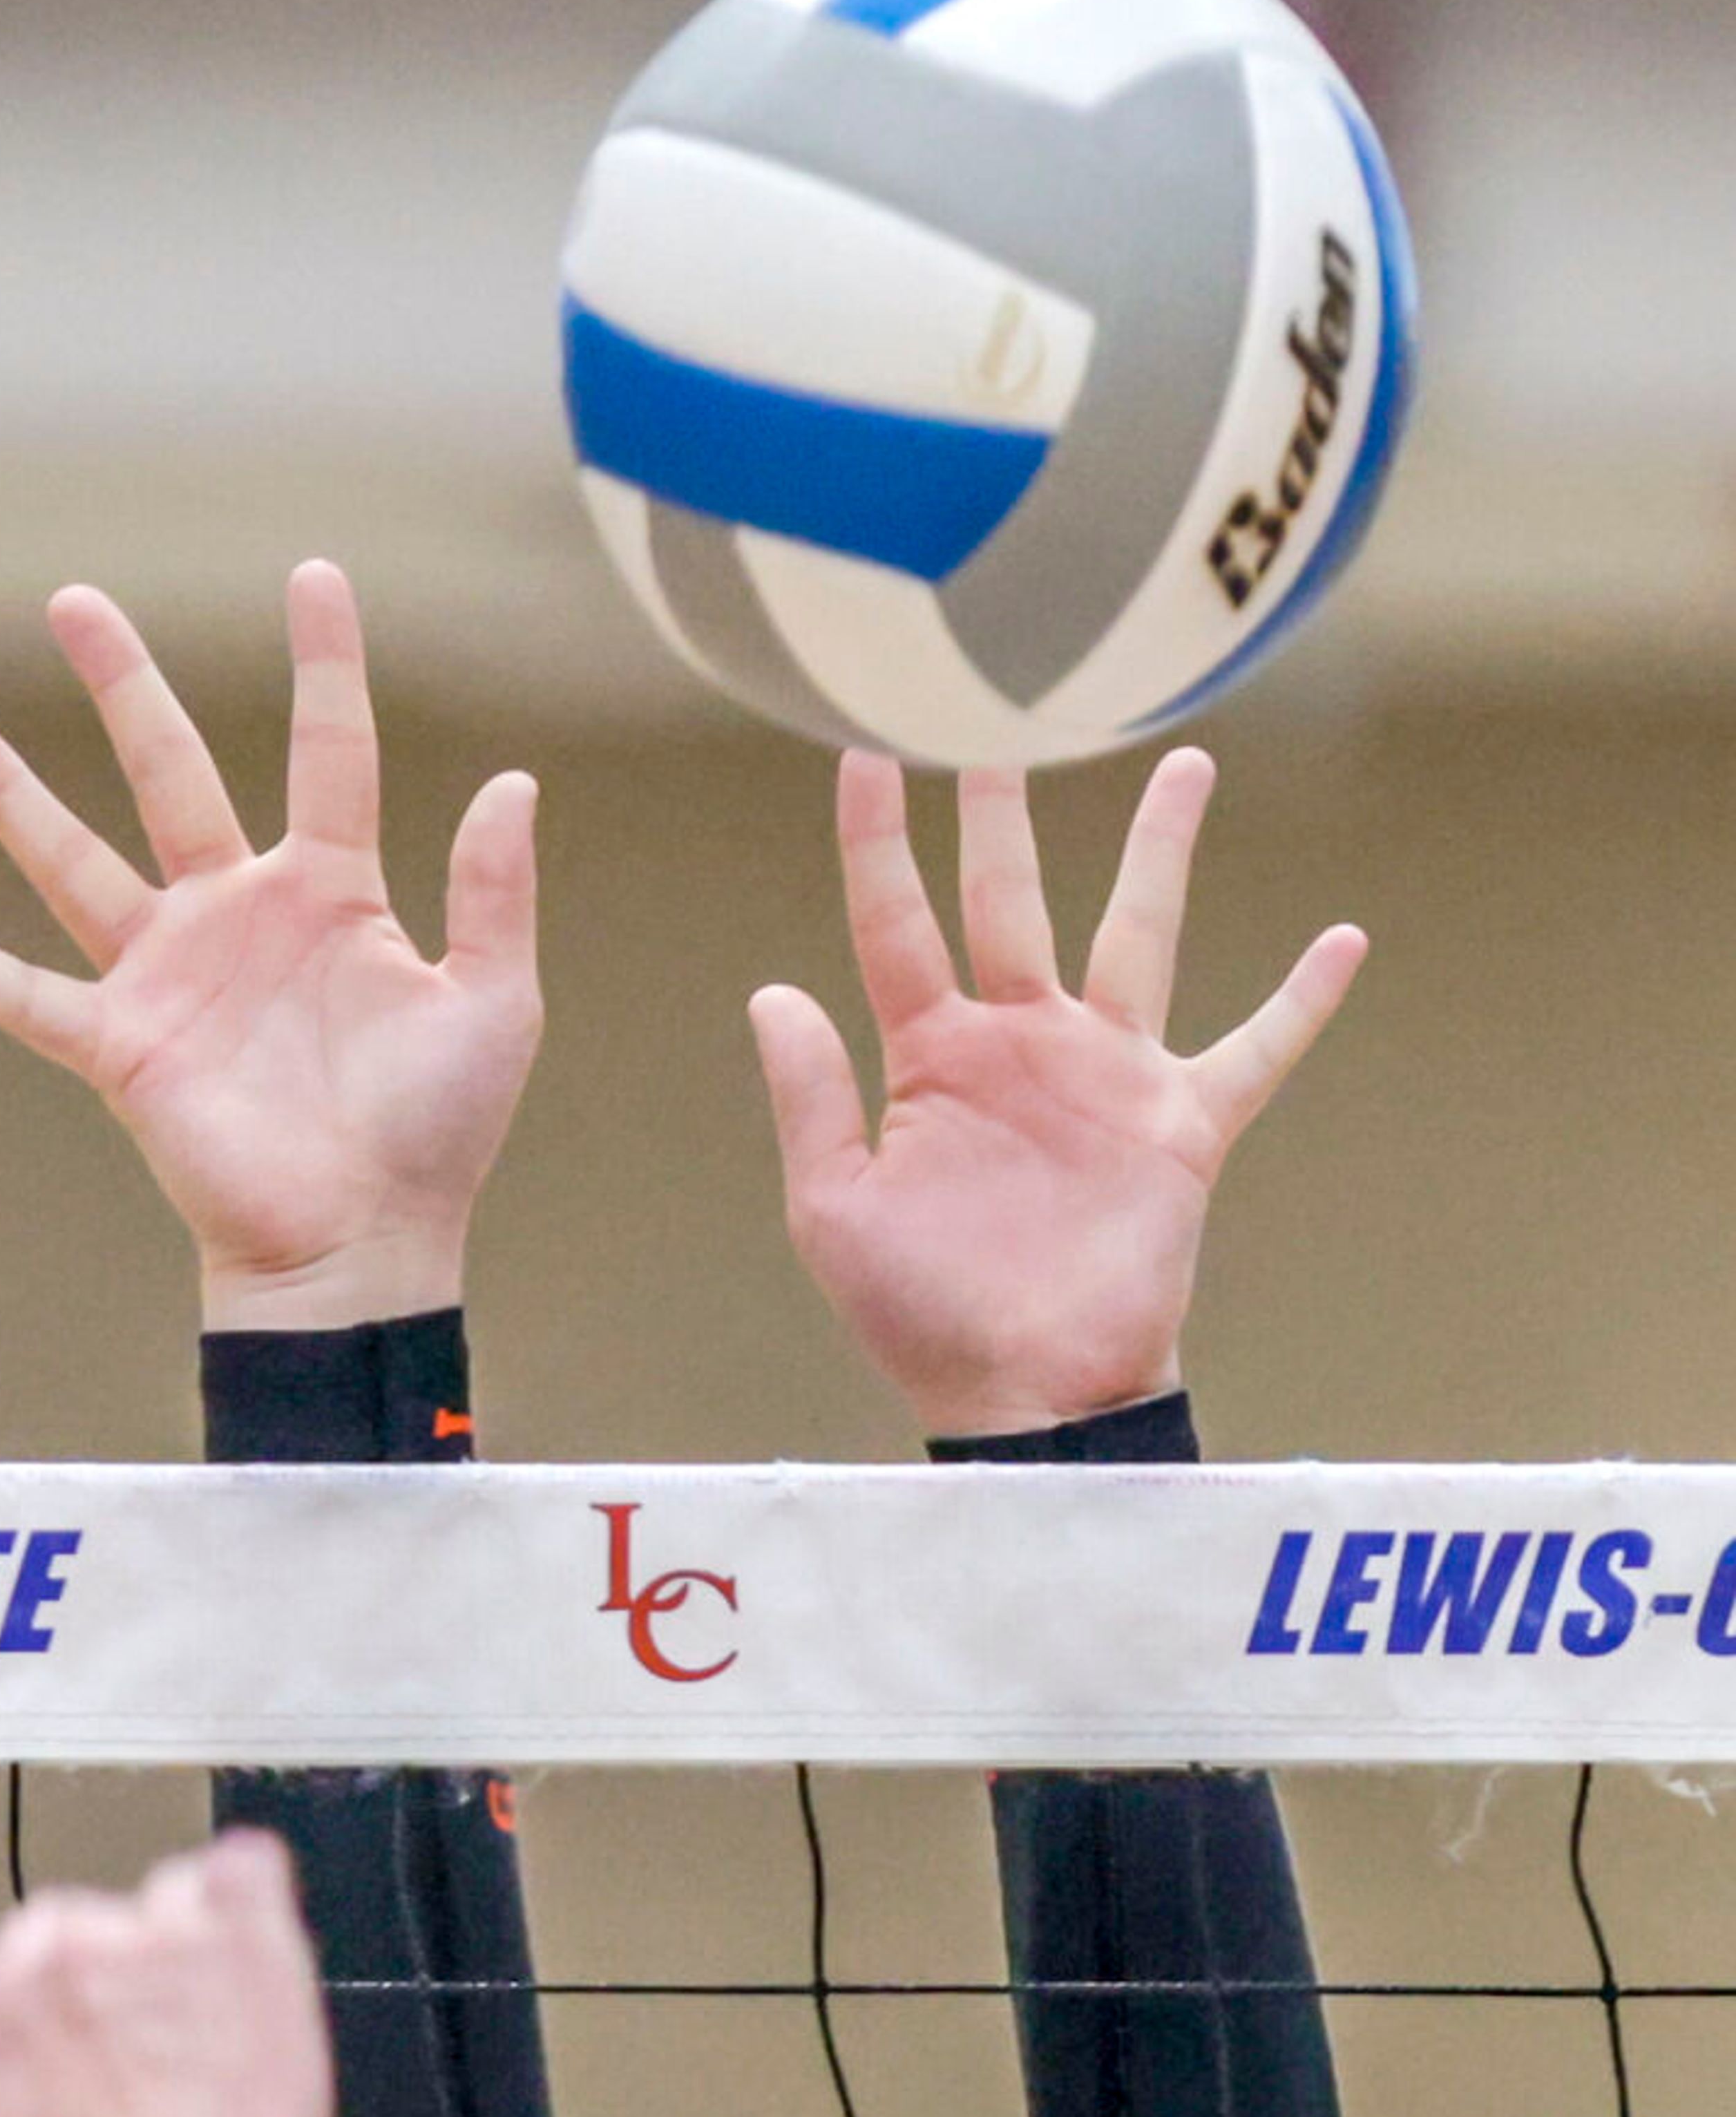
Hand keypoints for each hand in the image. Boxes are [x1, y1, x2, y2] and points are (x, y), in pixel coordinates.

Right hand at [0, 562, 541, 1330]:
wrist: (365, 1245)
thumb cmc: (435, 1135)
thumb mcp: (494, 1003)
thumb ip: (496, 893)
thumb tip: (513, 780)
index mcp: (331, 896)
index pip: (329, 753)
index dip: (325, 664)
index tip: (312, 574)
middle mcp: (237, 918)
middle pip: (168, 773)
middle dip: (123, 686)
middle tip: (73, 600)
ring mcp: (172, 979)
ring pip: (75, 862)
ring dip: (11, 796)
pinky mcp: (126, 1049)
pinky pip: (33, 997)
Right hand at [0, 1831, 336, 2116]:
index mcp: (21, 1983)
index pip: (28, 1946)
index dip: (52, 1996)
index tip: (74, 2043)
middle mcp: (95, 1943)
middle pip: (103, 1920)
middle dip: (117, 1971)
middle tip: (145, 2046)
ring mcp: (180, 1938)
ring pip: (178, 1893)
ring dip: (186, 1931)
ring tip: (203, 2000)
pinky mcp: (259, 1947)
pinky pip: (251, 1869)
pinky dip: (247, 1886)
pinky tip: (248, 1932)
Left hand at [748, 754, 1366, 1440]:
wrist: (1023, 1396)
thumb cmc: (922, 1316)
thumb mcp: (836, 1211)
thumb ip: (812, 1099)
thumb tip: (772, 990)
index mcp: (933, 1057)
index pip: (896, 922)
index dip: (878, 840)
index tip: (865, 750)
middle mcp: (1021, 1045)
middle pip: (1011, 897)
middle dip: (1005, 813)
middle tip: (1001, 720)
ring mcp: (1105, 1077)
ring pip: (1136, 934)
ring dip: (1158, 852)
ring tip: (1184, 764)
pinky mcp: (1179, 1126)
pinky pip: (1254, 1050)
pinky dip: (1302, 1001)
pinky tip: (1344, 940)